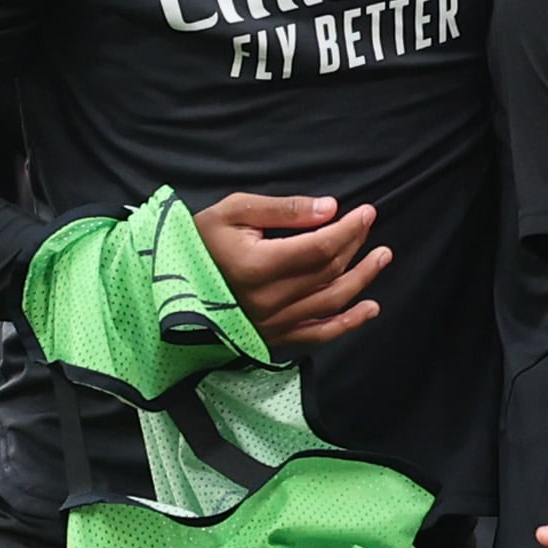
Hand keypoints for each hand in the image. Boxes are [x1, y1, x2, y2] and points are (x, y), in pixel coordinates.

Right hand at [194, 193, 389, 348]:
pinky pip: (318, 335)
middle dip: (356, 246)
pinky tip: (370, 309)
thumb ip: (284, 210)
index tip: (366, 212)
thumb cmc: (199, 241)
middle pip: (329, 271)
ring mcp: (272, 323)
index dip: (349, 229)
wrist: (166, 284)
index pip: (320, 246)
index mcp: (259, 266)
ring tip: (382, 257)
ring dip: (362, 280)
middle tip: (371, 227)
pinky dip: (347, 323)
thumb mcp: (235, 210)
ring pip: (331, 301)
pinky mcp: (272, 338)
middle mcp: (269, 299)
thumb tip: (330, 209)